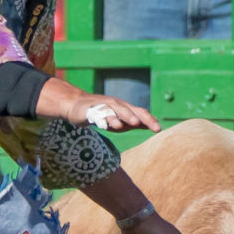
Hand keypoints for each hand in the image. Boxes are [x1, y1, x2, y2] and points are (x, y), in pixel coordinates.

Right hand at [38, 77, 160, 133]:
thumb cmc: (100, 113)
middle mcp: (115, 104)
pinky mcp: (90, 110)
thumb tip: (149, 125)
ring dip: (123, 116)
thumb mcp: (118, 119)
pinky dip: (103, 119)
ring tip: (131, 124)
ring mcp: (103, 106)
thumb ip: (132, 122)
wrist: (75, 105)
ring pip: (115, 110)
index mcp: (124, 108)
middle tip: (148, 126)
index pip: (139, 113)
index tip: (158, 129)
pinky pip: (98, 115)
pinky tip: (107, 125)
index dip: (149, 120)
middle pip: (129, 110)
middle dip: (138, 118)